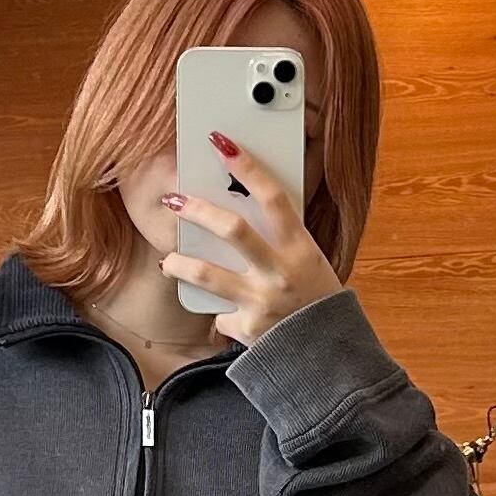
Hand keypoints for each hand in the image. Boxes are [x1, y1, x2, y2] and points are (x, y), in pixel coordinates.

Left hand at [161, 134, 342, 344]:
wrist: (328, 351)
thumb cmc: (316, 297)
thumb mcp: (308, 260)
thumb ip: (279, 239)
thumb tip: (236, 206)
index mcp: (300, 247)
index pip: (273, 197)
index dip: (247, 167)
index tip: (222, 143)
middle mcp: (279, 271)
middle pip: (232, 230)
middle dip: (197, 210)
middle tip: (174, 199)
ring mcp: (261, 301)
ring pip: (207, 275)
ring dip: (180, 264)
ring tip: (168, 260)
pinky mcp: (248, 329)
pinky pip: (220, 316)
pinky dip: (219, 314)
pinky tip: (219, 313)